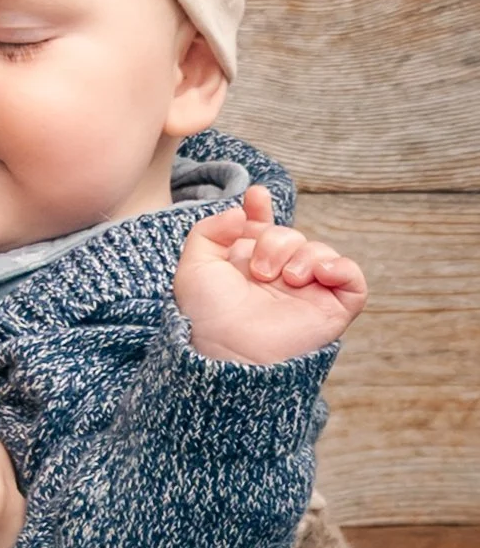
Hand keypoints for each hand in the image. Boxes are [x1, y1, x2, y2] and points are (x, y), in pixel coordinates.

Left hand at [176, 183, 366, 363]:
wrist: (228, 350)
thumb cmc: (207, 316)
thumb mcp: (194, 267)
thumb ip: (209, 230)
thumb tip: (241, 212)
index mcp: (247, 266)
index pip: (262, 230)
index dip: (261, 210)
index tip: (256, 197)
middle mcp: (277, 278)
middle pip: (291, 235)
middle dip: (277, 241)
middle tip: (260, 270)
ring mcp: (307, 293)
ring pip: (320, 251)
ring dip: (304, 256)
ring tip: (286, 279)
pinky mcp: (331, 310)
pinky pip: (352, 278)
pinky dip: (342, 268)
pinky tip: (322, 273)